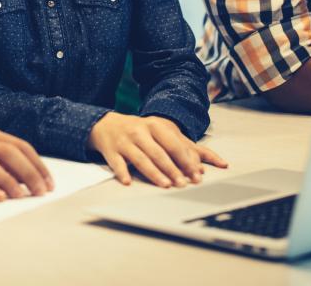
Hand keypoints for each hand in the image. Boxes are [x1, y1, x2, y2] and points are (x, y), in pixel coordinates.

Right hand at [88, 112, 227, 187]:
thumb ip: (183, 147)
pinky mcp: (111, 151)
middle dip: (172, 169)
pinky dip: (122, 172)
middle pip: (158, 152)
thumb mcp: (160, 132)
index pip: (173, 144)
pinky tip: (128, 181)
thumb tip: (203, 167)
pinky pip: (117, 163)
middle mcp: (139, 132)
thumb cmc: (140, 131)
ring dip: (153, 172)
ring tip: (165, 185)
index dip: (186, 160)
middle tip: (183, 184)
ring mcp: (124, 141)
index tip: (196, 175)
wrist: (106, 124)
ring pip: (140, 159)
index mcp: (155, 125)